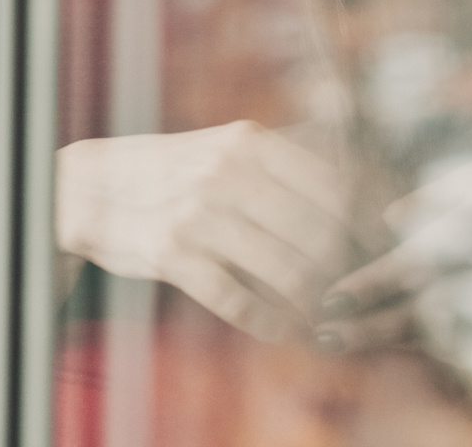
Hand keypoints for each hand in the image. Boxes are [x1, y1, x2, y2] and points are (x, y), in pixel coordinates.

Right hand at [55, 122, 352, 342]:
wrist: (88, 188)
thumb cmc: (169, 171)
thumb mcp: (222, 148)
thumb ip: (279, 164)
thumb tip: (357, 194)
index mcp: (247, 141)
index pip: (334, 187)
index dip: (367, 226)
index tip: (384, 252)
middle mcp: (227, 172)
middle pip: (319, 234)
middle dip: (346, 272)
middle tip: (355, 293)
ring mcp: (199, 214)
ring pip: (287, 271)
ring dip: (314, 303)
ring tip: (323, 315)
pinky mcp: (175, 255)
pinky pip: (241, 300)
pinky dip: (271, 322)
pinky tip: (283, 330)